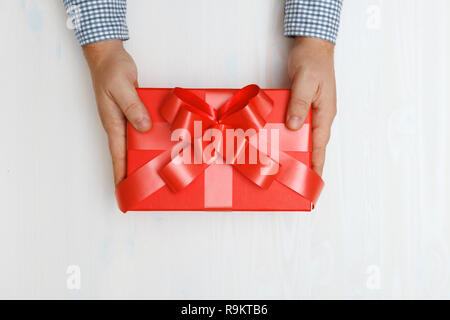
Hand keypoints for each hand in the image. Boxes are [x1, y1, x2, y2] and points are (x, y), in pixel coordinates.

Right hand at [83, 40, 151, 184]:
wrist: (108, 55)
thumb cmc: (111, 70)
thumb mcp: (121, 88)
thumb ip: (133, 108)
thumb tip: (143, 128)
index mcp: (113, 123)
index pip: (117, 155)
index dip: (120, 174)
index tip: (123, 192)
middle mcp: (119, 124)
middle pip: (126, 153)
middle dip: (133, 171)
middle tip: (145, 188)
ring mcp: (126, 118)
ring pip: (136, 142)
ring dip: (143, 155)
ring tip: (156, 171)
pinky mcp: (134, 111)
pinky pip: (143, 128)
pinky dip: (149, 137)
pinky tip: (162, 142)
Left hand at [286, 37, 336, 175]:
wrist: (312, 46)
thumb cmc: (312, 60)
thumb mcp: (305, 81)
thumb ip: (300, 103)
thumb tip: (295, 125)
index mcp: (326, 112)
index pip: (321, 144)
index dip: (317, 163)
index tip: (314, 181)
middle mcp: (321, 114)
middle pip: (315, 144)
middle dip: (309, 163)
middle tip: (300, 181)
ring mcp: (313, 110)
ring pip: (307, 135)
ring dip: (300, 150)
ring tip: (290, 167)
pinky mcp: (305, 106)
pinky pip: (299, 124)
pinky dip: (294, 135)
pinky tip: (283, 141)